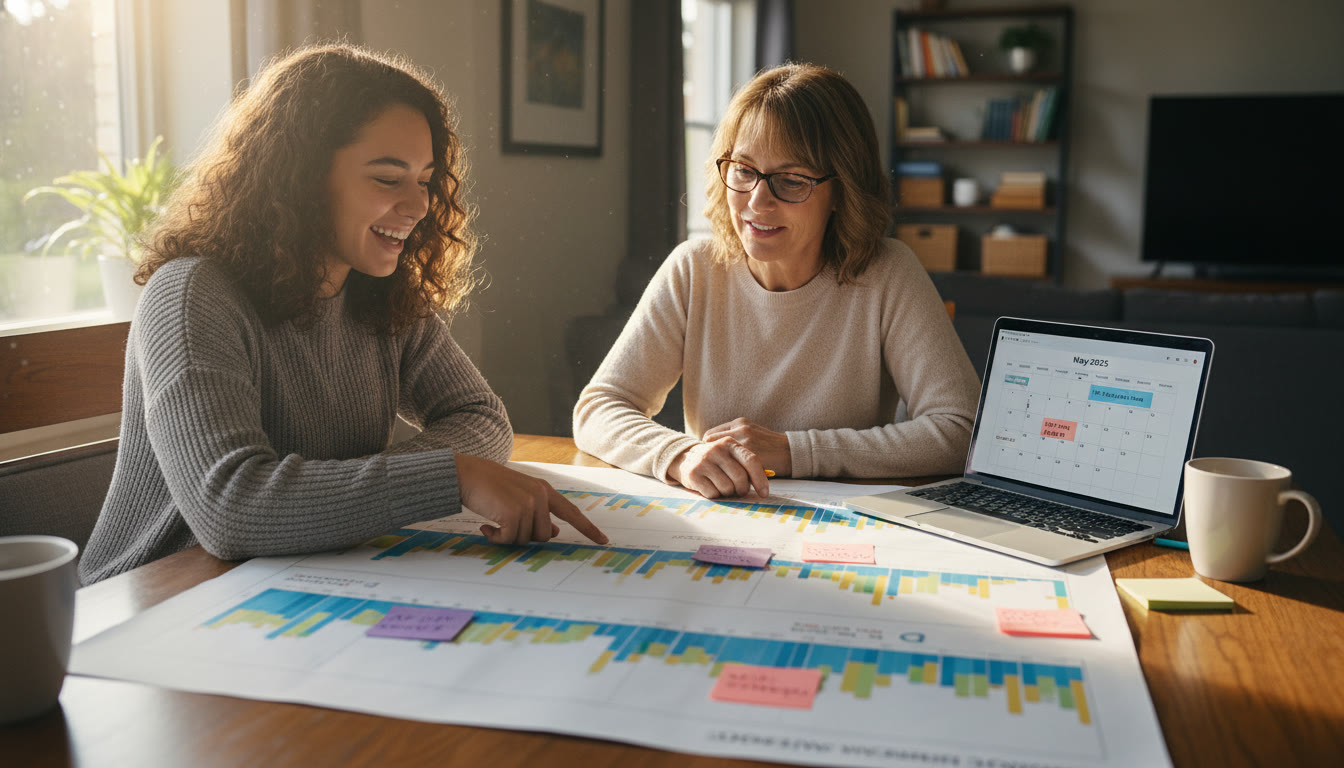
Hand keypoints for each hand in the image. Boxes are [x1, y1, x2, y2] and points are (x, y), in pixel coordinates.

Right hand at [455, 454, 608, 545]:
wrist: (466, 474)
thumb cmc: (489, 487)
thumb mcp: (519, 496)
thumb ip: (539, 512)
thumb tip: (554, 533)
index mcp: (544, 490)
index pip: (572, 513)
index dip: (588, 528)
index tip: (603, 540)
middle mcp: (540, 495)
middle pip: (544, 535)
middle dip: (524, 536)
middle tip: (505, 523)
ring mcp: (528, 503)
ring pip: (526, 539)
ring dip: (508, 536)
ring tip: (494, 520)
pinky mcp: (514, 513)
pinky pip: (510, 540)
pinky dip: (496, 538)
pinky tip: (486, 525)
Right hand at [667, 436, 769, 499]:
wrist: (684, 456)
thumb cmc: (715, 460)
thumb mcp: (729, 454)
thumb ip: (744, 464)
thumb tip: (762, 485)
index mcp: (730, 443)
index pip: (751, 460)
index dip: (760, 478)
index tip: (764, 493)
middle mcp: (716, 449)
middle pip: (740, 477)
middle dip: (742, 489)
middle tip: (739, 490)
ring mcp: (704, 461)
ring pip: (727, 488)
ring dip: (728, 493)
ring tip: (723, 486)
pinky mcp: (694, 474)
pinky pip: (713, 493)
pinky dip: (715, 495)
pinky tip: (711, 487)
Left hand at [701, 418, 790, 477]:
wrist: (791, 452)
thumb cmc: (771, 447)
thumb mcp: (752, 434)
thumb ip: (736, 438)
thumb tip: (714, 451)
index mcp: (739, 423)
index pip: (711, 435)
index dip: (709, 447)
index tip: (711, 459)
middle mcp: (740, 429)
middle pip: (710, 442)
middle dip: (709, 455)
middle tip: (711, 467)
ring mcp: (746, 441)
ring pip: (718, 453)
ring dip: (716, 464)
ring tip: (717, 474)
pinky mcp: (752, 454)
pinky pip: (731, 464)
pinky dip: (726, 471)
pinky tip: (728, 477)